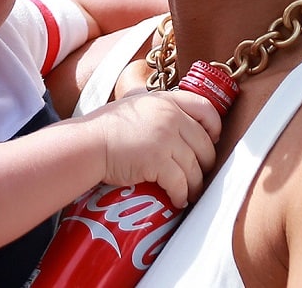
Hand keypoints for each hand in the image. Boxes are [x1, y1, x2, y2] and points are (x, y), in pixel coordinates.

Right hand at [81, 89, 221, 206]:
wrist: (87, 143)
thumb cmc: (105, 127)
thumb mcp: (135, 104)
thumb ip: (156, 108)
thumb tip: (174, 120)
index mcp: (166, 100)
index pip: (206, 109)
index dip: (214, 127)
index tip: (211, 140)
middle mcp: (170, 117)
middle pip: (204, 144)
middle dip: (205, 164)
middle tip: (198, 174)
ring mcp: (165, 139)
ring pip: (195, 168)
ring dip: (195, 185)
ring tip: (189, 193)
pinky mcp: (158, 162)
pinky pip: (180, 184)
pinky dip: (181, 196)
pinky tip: (177, 201)